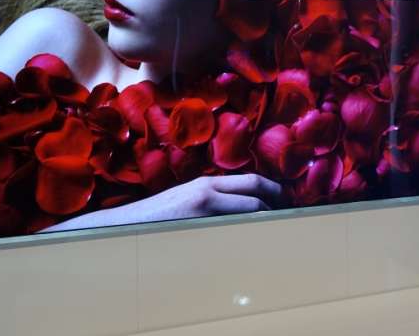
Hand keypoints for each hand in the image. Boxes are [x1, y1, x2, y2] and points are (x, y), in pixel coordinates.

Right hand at [41, 174, 284, 232]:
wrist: (127, 226)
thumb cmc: (157, 218)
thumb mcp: (185, 201)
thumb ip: (209, 200)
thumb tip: (236, 207)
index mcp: (205, 184)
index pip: (248, 180)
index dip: (272, 187)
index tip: (285, 196)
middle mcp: (208, 191)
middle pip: (255, 190)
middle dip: (277, 199)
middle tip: (291, 208)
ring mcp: (204, 208)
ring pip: (249, 209)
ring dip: (267, 216)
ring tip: (280, 224)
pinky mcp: (199, 224)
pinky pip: (234, 225)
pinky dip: (250, 229)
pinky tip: (258, 237)